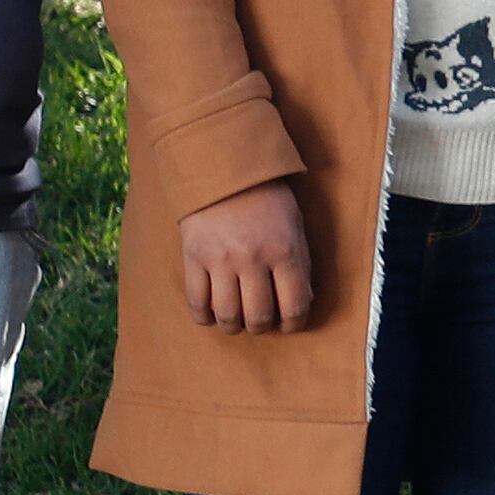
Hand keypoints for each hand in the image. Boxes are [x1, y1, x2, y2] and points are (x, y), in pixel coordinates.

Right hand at [181, 182, 315, 333]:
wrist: (225, 167)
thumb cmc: (267, 199)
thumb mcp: (295, 227)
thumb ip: (299, 266)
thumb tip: (300, 304)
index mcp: (285, 252)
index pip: (294, 307)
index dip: (293, 324)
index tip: (289, 324)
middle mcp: (252, 259)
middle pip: (258, 317)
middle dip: (262, 326)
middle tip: (261, 321)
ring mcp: (220, 260)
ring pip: (227, 315)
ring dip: (234, 326)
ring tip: (236, 320)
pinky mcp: (193, 257)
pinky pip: (196, 302)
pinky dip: (204, 317)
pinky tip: (211, 315)